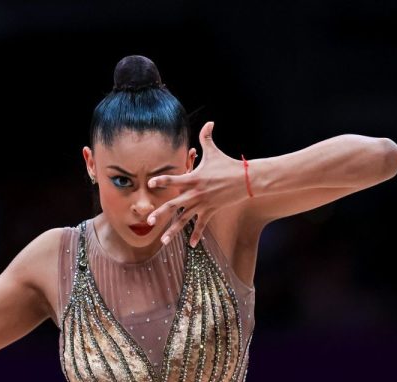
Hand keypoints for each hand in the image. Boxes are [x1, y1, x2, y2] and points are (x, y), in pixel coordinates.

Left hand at [146, 121, 249, 246]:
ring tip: (163, 241)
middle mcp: (195, 193)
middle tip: (149, 221)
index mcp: (194, 179)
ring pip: (185, 220)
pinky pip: (201, 225)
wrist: (247, 180)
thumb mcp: (214, 152)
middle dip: (161, 213)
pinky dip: (196, 234)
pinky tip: (191, 245)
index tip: (150, 182)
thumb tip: (209, 121)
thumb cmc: (228, 165)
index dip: (162, 180)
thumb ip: (207, 138)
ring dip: (174, 231)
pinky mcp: (211, 211)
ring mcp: (203, 204)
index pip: (174, 179)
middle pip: (174, 205)